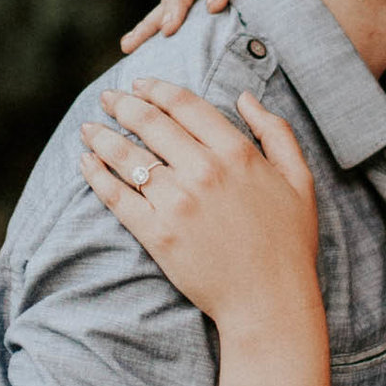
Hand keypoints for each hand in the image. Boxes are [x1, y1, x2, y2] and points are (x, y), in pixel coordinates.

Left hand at [79, 80, 321, 333]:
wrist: (269, 301)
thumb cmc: (288, 243)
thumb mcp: (299, 179)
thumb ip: (276, 132)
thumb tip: (245, 97)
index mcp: (237, 152)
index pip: (185, 105)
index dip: (157, 89)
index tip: (140, 84)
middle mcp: (204, 171)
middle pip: (150, 124)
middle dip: (124, 105)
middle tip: (108, 97)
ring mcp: (178, 203)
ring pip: (128, 156)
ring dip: (102, 136)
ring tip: (88, 129)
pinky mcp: (158, 234)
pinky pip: (118, 197)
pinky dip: (97, 176)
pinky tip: (86, 164)